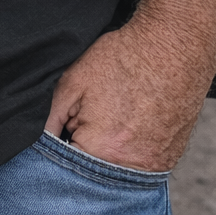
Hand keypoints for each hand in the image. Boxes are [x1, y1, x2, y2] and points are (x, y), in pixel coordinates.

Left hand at [45, 14, 215, 171]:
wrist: (172, 46)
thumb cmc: (122, 58)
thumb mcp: (74, 79)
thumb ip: (52, 115)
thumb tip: (43, 138)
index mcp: (100, 149)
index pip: (67, 163)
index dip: (64, 141)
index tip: (70, 123)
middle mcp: (129, 167)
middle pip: (93, 169)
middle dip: (85, 146)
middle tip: (94, 114)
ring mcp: (152, 166)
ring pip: (116, 169)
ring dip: (109, 150)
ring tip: (114, 116)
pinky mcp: (168, 160)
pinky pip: (140, 165)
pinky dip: (131, 149)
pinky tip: (132, 122)